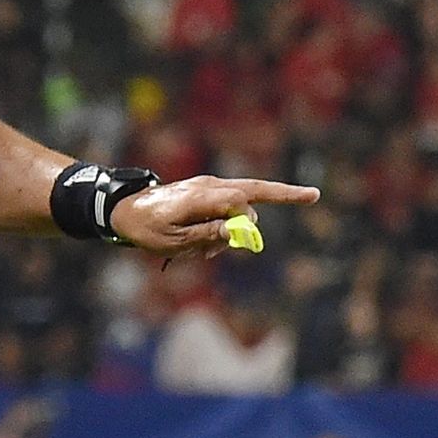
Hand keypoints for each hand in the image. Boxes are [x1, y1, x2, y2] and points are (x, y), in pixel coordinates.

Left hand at [108, 173, 322, 258]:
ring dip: (230, 231)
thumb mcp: (174, 241)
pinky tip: (200, 246)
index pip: (243, 198)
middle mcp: (209, 186)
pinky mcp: (206, 193)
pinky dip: (221, 229)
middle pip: (255, 188)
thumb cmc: (146, 228)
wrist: (123, 210)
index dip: (264, 208)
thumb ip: (208, 235)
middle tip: (313, 196)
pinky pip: (225, 209)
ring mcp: (208, 187)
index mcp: (202, 196)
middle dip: (284, 193)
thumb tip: (239, 230)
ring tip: (199, 251)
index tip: (287, 211)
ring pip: (239, 205)